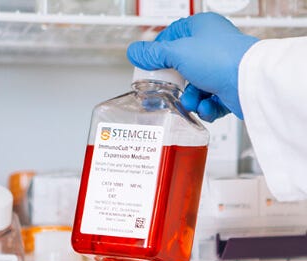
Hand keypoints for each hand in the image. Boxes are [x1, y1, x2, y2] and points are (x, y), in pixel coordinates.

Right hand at [127, 13, 258, 120]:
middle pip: (181, 66)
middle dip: (176, 83)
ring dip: (191, 98)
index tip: (149, 67)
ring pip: (195, 86)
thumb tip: (135, 52)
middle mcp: (212, 45)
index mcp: (201, 28)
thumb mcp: (177, 53)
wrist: (250, 83)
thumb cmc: (221, 59)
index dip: (158, 53)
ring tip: (194, 101)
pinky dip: (206, 107)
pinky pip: (209, 100)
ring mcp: (221, 67)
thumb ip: (152, 54)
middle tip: (170, 88)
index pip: (171, 37)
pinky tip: (207, 106)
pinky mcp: (229, 88)